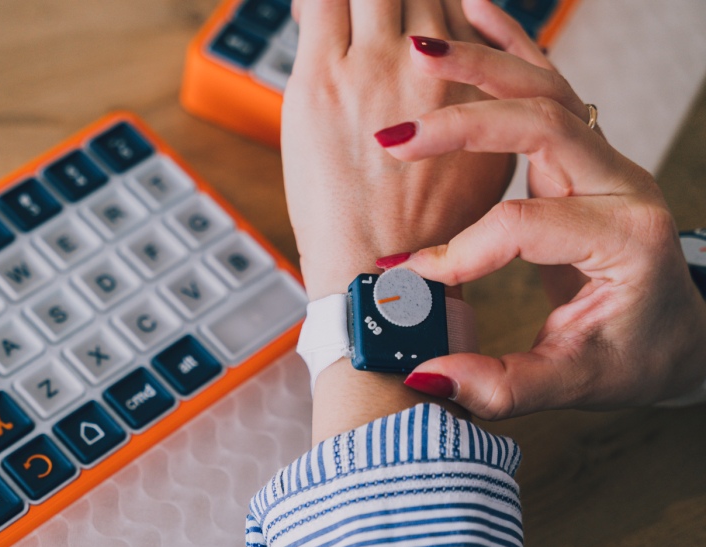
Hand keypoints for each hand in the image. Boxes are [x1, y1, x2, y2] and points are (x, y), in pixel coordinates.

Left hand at [283, 0, 513, 300]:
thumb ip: (479, 100)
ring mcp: (376, 65)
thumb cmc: (423, 225)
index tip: (405, 15)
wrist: (377, 270)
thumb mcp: (486, 159)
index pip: (457, 0)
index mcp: (479, 77)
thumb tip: (466, 63)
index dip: (427, 2)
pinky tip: (311, 15)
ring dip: (353, 1)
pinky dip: (314, 3)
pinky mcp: (322, 79)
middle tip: (365, 15)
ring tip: (334, 17)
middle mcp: (432, 62)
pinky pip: (321, 1)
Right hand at [375, 10, 705, 418]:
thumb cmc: (630, 357)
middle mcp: (623, 186)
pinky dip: (509, 48)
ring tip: (422, 48)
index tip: (407, 278)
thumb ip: (501, 384)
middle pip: (542, 128)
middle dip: (461, 128)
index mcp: (626, 241)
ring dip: (482, 67)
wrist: (678, 331)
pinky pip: (552, 85)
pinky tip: (471, 16)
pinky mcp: (588, 152)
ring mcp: (608, 160)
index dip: (459, 252)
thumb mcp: (572, 384)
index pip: (526, 226)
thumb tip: (425, 375)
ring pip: (547, 91)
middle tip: (393, 138)